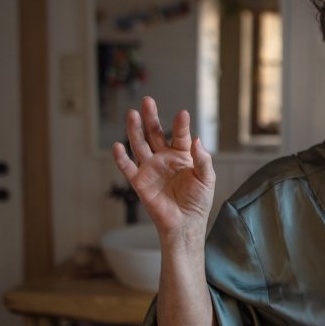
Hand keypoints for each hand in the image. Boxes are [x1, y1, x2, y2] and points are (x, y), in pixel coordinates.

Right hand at [112, 97, 215, 237]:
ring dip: (135, 130)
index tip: (182, 114)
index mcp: (182, 155)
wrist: (186, 224)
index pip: (180, 135)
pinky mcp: (140, 183)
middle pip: (155, 133)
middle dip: (151, 117)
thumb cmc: (198, 201)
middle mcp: (164, 158)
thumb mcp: (207, 179)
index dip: (181, 125)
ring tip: (132, 114)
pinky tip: (117, 146)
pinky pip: (128, 168)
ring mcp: (151, 169)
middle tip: (148, 101)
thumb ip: (203, 160)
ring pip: (140, 145)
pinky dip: (121, 158)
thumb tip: (197, 139)